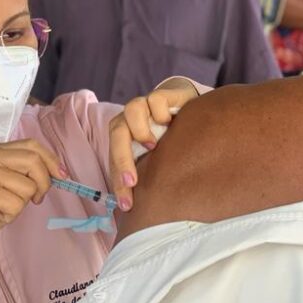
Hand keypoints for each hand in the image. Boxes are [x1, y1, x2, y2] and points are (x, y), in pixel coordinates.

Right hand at [0, 139, 65, 258]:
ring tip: (3, 207)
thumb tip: (57, 172)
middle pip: (34, 161)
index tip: (62, 176)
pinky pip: (16, 204)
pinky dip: (11, 215)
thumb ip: (25, 173)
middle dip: (44, 184)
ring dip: (22, 204)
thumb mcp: (6, 184)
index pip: (32, 145)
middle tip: (36, 200)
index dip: (51, 160)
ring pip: (28, 187)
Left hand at [108, 78, 199, 211]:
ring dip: (139, 130)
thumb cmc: (169, 138)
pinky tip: (170, 123)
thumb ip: (146, 173)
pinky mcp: (163, 94)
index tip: (127, 205)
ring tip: (154, 145)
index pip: (114, 159)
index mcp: (124, 136)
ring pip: (131, 109)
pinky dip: (159, 112)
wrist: (188, 108)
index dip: (118, 182)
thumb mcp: (156, 157)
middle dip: (122, 161)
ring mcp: (146, 105)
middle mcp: (130, 120)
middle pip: (116, 134)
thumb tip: (135, 208)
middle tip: (132, 181)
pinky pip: (155, 100)